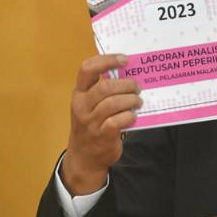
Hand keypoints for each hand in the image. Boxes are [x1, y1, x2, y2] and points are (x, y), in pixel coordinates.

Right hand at [61, 54, 141, 194]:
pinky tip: (133, 116)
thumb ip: (103, 90)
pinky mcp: (101, 135)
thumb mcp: (90, 106)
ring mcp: (90, 121)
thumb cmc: (91, 125)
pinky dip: (129, 116)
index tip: (125, 59)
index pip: (87, 68)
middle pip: (105, 87)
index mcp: (79, 93)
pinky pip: (118, 121)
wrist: (84, 157)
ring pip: (113, 103)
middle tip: (137, 88)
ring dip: (131, 100)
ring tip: (138, 101)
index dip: (107, 60)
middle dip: (126, 85)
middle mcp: (82, 106)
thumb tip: (130, 73)